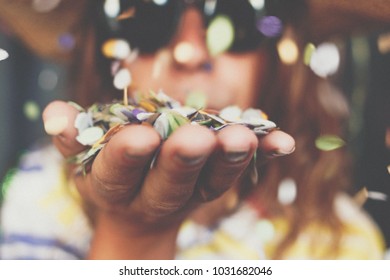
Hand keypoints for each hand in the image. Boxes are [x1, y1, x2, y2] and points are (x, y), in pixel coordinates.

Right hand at [43, 100, 294, 258]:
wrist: (141, 203)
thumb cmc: (111, 171)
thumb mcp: (85, 154)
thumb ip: (73, 134)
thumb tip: (57, 113)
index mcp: (117, 187)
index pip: (119, 174)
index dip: (128, 157)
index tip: (140, 137)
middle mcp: (157, 195)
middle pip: (171, 183)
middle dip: (184, 161)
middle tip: (199, 138)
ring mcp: (193, 192)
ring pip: (212, 180)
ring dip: (230, 159)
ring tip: (245, 136)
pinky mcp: (217, 182)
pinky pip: (241, 170)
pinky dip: (263, 156)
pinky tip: (282, 140)